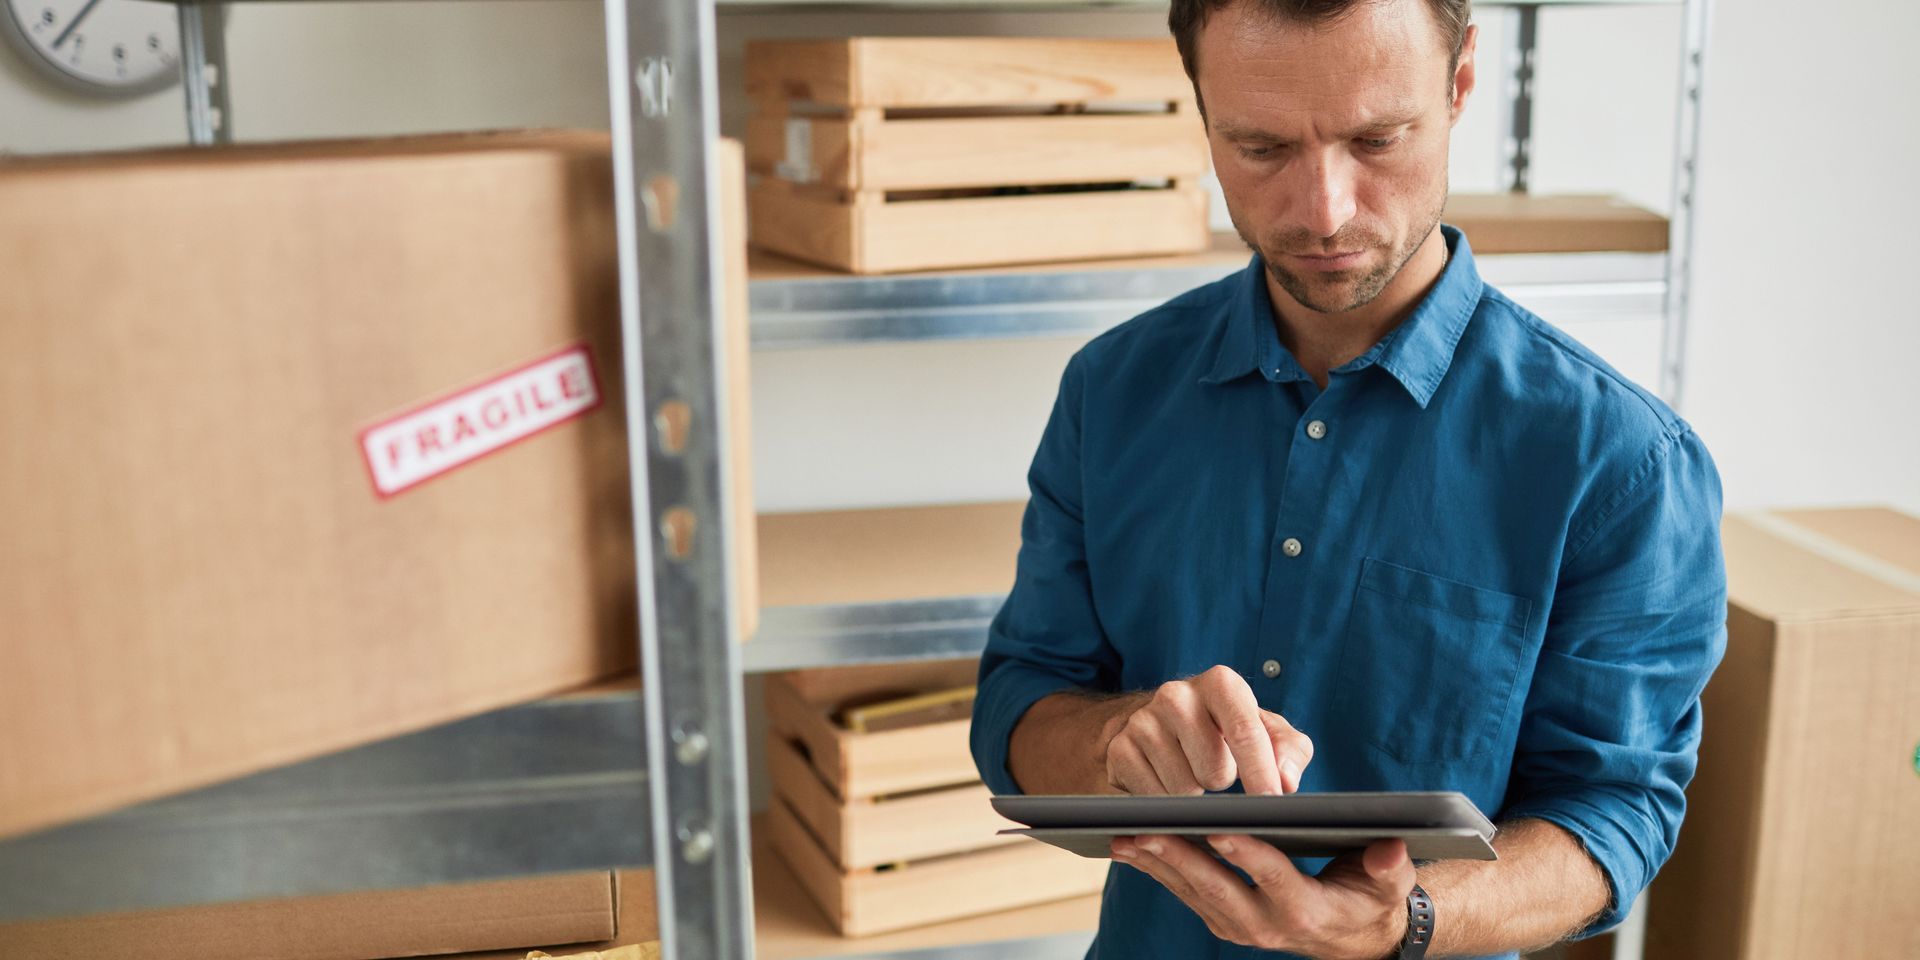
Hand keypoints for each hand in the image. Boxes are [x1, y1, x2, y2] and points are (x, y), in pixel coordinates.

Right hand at [1101, 665, 1313, 795]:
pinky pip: (1152, 801)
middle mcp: (1176, 695)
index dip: (1262, 773)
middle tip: (1215, 768)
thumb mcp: (1266, 732)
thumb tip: (1287, 781)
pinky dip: (1165, 802)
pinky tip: (1165, 781)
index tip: (1271, 803)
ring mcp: (1142, 722)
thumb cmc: (1223, 729)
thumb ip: (1290, 751)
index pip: (1245, 732)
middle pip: (1214, 772)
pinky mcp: (1118, 749)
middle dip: (1222, 782)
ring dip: (1193, 795)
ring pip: (1183, 791)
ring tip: (1189, 771)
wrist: (1159, 723)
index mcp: (1220, 684)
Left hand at [1110, 833, 1415, 959]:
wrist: (1353, 938)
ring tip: (1122, 835)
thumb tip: (1389, 848)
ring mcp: (1239, 926)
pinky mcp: (1222, 920)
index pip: (1273, 878)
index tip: (1218, 829)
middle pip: (1216, 888)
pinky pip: (1184, 893)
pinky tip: (1131, 845)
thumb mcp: (1390, 884)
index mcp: (1305, 911)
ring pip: (1192, 892)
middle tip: (1143, 831)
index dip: (1246, 854)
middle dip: (1177, 858)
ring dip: (1155, 864)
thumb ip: (1389, 865)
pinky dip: (1156, 870)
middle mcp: (1266, 925)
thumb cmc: (1371, 898)